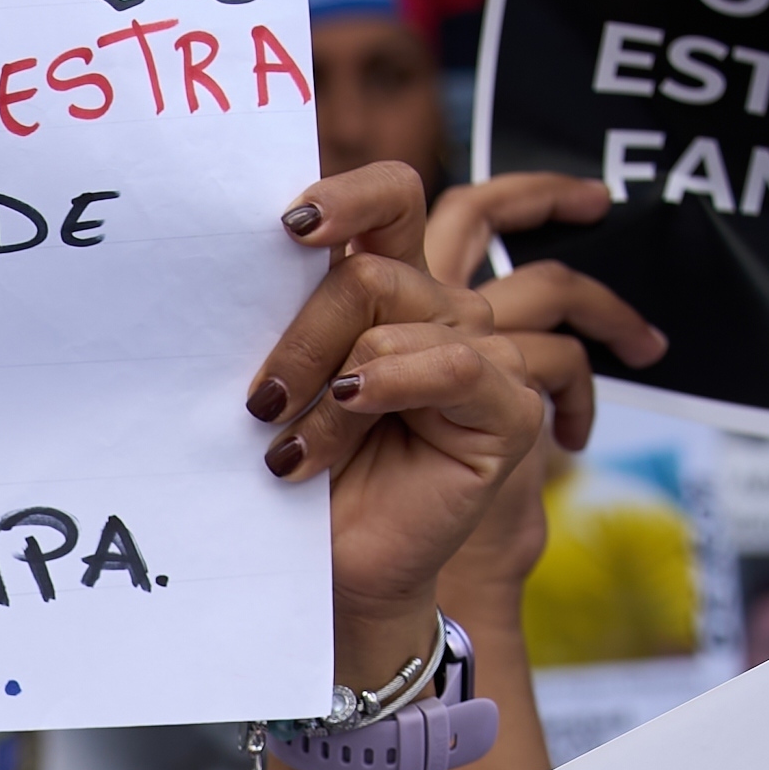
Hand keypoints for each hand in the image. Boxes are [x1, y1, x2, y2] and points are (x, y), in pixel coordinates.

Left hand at [251, 168, 656, 662]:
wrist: (324, 575)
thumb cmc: (294, 479)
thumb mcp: (285, 381)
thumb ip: (292, 310)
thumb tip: (275, 240)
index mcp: (387, 291)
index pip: (390, 199)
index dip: (347, 194)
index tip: (289, 223)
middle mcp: (438, 313)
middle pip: (372, 265)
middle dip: (302, 332)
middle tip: (260, 404)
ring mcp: (480, 356)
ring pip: (399, 312)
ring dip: (328, 380)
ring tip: (290, 449)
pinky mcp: (508, 409)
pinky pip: (452, 363)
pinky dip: (387, 384)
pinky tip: (346, 414)